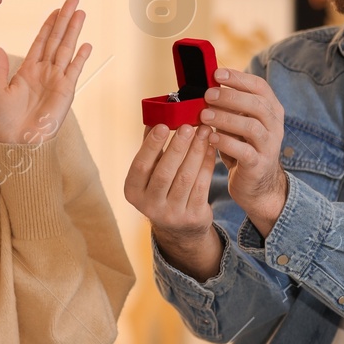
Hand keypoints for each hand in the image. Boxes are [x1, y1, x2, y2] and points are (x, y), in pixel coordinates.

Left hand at [0, 0, 91, 144]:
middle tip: (73, 0)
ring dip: (73, 31)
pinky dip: (80, 57)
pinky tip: (85, 44)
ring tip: (81, 13)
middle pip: (56, 40)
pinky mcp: (65, 91)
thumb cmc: (3, 122)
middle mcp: (43, 73)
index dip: (48, 25)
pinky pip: (73, 70)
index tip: (56, 10)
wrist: (16, 143)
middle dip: (64, 20)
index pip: (40, 42)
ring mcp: (56, 81)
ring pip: (66, 49)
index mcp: (27, 71)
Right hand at [123, 122, 221, 280]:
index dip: (152, 145)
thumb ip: (151, 148)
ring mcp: (172, 214)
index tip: (163, 125)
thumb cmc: (162, 189)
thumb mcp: (150, 173)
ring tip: (204, 131)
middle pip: (164, 172)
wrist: (179, 228)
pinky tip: (211, 147)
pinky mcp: (193, 216)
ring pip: (186, 178)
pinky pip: (202, 185)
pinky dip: (207, 164)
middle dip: (178, 146)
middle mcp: (149, 206)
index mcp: (133, 191)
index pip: (140, 166)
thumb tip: (155, 116)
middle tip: (189, 125)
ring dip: (197, 151)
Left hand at [199, 68, 288, 236]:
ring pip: (251, 127)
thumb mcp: (238, 122)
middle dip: (230, 97)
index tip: (216, 74)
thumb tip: (205, 85)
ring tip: (205, 115)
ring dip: (226, 119)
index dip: (238, 78)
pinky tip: (211, 138)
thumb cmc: (242, 146)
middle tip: (207, 95)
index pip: (259, 87)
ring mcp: (269, 146)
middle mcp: (274, 125)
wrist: (257, 183)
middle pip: (256, 104)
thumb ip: (229, 106)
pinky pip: (245, 152)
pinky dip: (226, 143)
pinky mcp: (259, 165)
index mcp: (270, 109)